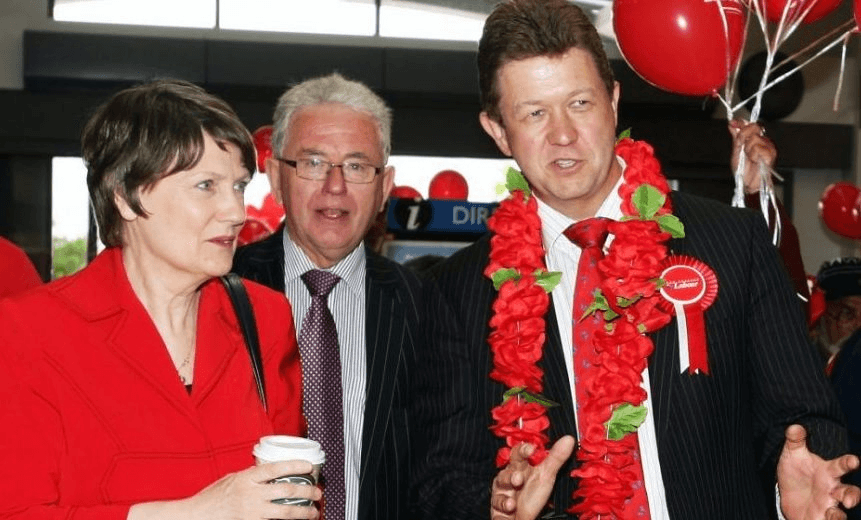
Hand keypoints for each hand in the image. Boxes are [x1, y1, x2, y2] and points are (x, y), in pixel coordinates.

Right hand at [129, 460, 321, 519]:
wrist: (195, 517)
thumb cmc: (210, 499)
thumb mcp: (230, 479)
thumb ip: (249, 476)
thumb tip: (267, 473)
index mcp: (246, 478)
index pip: (275, 468)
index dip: (294, 465)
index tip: (309, 466)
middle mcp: (250, 494)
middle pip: (286, 490)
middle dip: (306, 492)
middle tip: (317, 494)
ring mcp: (251, 512)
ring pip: (284, 511)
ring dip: (302, 512)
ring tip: (313, 512)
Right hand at [490, 435, 575, 519]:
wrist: (523, 517)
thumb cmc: (533, 495)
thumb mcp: (547, 476)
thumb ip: (556, 457)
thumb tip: (569, 439)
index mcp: (520, 466)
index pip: (519, 453)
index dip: (523, 450)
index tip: (531, 449)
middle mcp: (509, 476)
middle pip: (507, 469)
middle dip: (512, 473)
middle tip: (519, 478)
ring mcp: (502, 490)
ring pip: (501, 484)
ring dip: (507, 485)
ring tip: (515, 493)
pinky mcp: (498, 505)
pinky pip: (498, 504)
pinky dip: (504, 504)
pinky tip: (510, 506)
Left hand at [728, 119, 776, 193]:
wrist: (748, 184)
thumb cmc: (744, 169)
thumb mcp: (736, 151)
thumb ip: (736, 137)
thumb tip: (731, 123)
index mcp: (755, 138)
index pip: (749, 124)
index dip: (740, 122)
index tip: (732, 123)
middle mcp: (763, 140)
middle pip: (754, 126)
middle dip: (744, 135)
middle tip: (742, 147)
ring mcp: (768, 146)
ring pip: (755, 138)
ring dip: (748, 149)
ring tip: (749, 158)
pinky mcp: (771, 154)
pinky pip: (758, 148)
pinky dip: (753, 155)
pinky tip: (755, 161)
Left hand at [777, 424, 860, 519]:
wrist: (787, 494)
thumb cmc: (796, 472)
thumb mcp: (792, 455)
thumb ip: (795, 441)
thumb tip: (794, 426)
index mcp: (827, 472)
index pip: (840, 466)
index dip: (848, 463)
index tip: (854, 460)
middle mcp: (832, 490)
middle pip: (850, 493)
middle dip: (853, 496)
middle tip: (849, 500)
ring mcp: (828, 506)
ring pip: (840, 513)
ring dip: (839, 516)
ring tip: (835, 516)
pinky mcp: (821, 518)